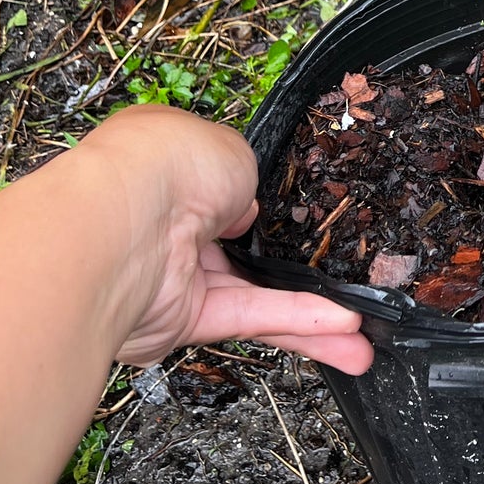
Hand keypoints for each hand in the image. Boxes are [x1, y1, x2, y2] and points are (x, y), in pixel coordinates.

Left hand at [69, 106, 372, 375]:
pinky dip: (294, 323)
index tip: (294, 210)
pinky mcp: (179, 319)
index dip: (254, 196)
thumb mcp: (229, 147)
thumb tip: (243, 214)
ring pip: (252, 294)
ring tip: (360, 337)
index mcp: (167, 164)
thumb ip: (245, 183)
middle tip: (337, 283)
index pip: (215, 183)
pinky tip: (340, 332)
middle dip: (289, 267)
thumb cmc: (163, 167)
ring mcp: (172, 272)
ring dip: (309, 315)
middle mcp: (166, 219)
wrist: (122, 225)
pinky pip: (248, 318)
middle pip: (240, 249)